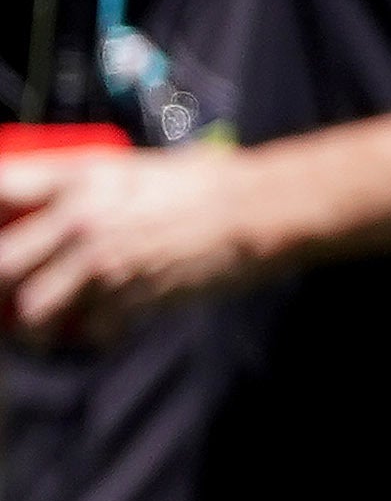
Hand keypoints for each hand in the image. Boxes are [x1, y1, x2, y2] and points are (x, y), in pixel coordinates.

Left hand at [0, 146, 270, 345]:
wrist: (256, 210)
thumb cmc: (206, 182)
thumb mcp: (135, 166)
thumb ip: (90, 184)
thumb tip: (58, 200)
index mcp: (79, 179)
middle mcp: (79, 221)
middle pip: (0, 264)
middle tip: (8, 291)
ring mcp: (102, 263)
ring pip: (32, 309)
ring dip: (33, 322)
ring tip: (40, 326)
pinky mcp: (131, 297)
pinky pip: (89, 330)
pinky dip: (92, 334)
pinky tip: (101, 326)